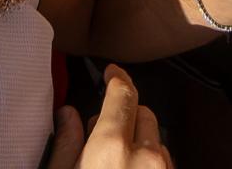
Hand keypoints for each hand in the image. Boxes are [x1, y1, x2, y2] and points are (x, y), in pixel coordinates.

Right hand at [44, 67, 170, 168]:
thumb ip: (65, 146)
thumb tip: (68, 114)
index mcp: (112, 149)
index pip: (123, 94)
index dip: (117, 78)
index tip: (112, 72)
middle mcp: (146, 156)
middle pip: (143, 114)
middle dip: (125, 118)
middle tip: (101, 138)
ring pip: (156, 140)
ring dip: (139, 144)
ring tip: (116, 164)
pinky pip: (165, 162)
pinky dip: (149, 163)